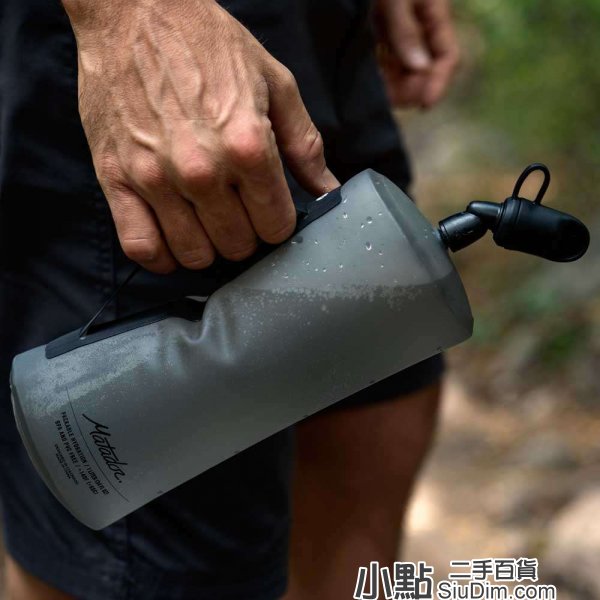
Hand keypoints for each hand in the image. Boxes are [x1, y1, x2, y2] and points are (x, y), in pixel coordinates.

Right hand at [63, 0, 338, 272]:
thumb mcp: (274, 84)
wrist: (134, 11)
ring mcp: (155, 178)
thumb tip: (329, 191)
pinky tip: (173, 240)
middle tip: (238, 213)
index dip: (277, 223)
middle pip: (237, 245)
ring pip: (194, 254)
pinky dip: (161, 256)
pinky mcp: (115, 178)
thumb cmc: (208, 44)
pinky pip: (141, 247)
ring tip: (207, 224)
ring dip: (207, 247)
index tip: (269, 211)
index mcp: (248, 145)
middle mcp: (202, 169)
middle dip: (245, 236)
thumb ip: (305, 145)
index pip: (276, 226)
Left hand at [374, 0, 459, 108]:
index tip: (425, 105)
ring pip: (403, 71)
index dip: (438, 82)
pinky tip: (369, 86)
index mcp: (432, 13)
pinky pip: (384, 64)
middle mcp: (418, 27)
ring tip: (378, 96)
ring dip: (394, 87)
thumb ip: (405, 29)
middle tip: (392, 102)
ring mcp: (397, 32)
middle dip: (412, 89)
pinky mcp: (377, 36)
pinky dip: (379, 77)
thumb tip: (420, 67)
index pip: (446, 56)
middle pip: (424, 69)